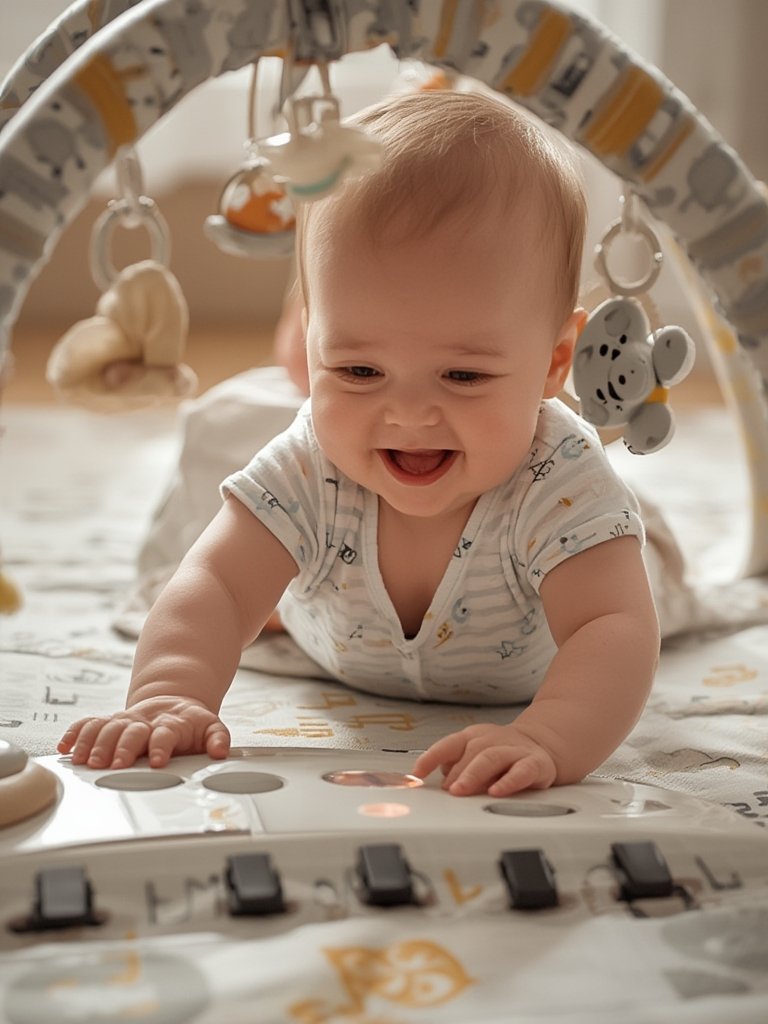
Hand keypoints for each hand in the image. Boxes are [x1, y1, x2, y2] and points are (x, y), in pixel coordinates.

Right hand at [57, 696, 230, 768]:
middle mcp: (145, 721)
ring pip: (107, 728)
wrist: (173, 703)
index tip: (156, 761)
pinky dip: (75, 734)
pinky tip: (66, 748)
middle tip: (117, 765)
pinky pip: (89, 723)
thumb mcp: (211, 728)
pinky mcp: (110, 721)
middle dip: (123, 748)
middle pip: (131, 731)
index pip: (165, 734)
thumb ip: (218, 739)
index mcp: (172, 724)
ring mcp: (126, 720)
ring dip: (95, 744)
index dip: (161, 746)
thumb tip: (221, 752)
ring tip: (86, 762)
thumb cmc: (190, 724)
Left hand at [412, 723, 557, 796]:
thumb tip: (439, 780)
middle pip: (471, 751)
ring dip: (473, 775)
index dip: (431, 757)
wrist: (543, 743)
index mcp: (474, 737)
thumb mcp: (475, 754)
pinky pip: (521, 771)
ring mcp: (513, 750)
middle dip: (457, 772)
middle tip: (447, 791)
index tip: (417, 773)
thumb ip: (456, 766)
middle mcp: (492, 740)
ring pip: (491, 757)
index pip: (449, 744)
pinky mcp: (534, 764)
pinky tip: (496, 792)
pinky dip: (508, 782)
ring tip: (462, 790)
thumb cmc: (502, 753)